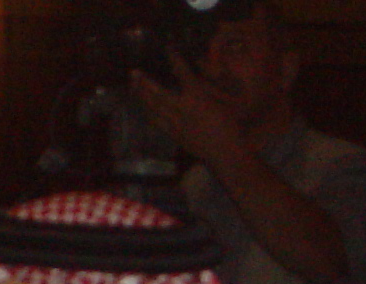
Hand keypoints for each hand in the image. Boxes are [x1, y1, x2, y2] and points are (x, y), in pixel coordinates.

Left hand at [130, 52, 247, 168]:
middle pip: (158, 94)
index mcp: (198, 97)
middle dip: (144, 82)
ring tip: (133, 86)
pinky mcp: (175, 136)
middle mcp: (183, 110)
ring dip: (142, 97)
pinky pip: (157, 123)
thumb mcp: (228, 98)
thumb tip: (200, 67)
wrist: (227, 153)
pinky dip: (148, 113)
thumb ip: (212, 83)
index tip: (168, 48)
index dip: (175, 59)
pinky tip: (143, 108)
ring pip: (154, 109)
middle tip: (133, 72)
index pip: (183, 73)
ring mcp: (176, 125)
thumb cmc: (232, 124)